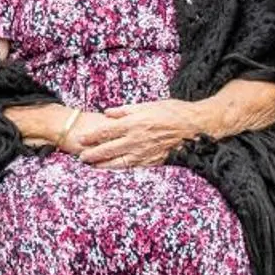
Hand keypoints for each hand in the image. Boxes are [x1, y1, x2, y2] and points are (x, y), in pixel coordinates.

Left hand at [77, 100, 198, 169]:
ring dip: (103, 165)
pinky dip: (121, 169)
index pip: (106, 131)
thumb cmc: (172, 111)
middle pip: (108, 149)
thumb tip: (107, 113)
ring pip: (118, 162)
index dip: (91, 137)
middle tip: (81, 157)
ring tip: (92, 167)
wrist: (194, 126)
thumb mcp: (148, 105)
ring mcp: (144, 152)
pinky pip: (132, 167)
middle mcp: (136, 139)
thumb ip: (126, 110)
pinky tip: (114, 170)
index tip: (81, 139)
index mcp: (133, 123)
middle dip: (93, 154)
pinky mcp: (152, 161)